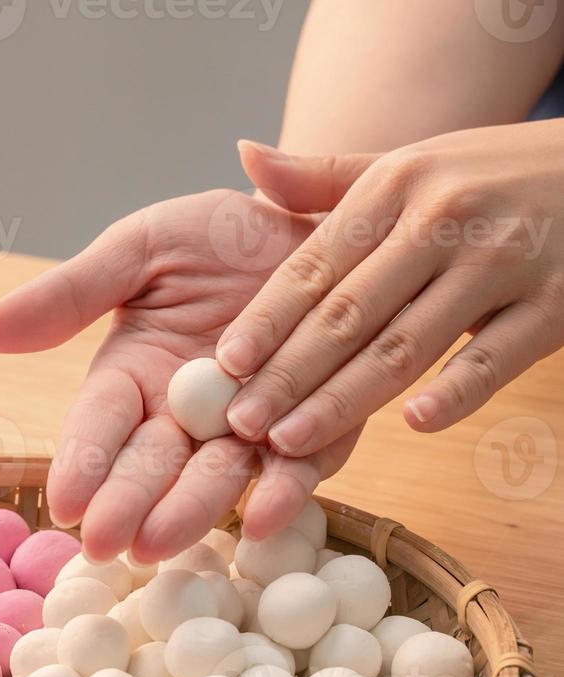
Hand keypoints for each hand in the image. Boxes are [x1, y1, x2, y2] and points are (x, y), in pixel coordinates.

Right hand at [0, 190, 362, 561]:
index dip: (80, 462)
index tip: (62, 502)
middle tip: (105, 543)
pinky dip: (282, 494)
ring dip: (189, 511)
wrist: (318, 223)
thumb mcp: (140, 250)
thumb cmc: (221, 235)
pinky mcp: (314, 434)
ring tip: (160, 542)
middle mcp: (186, 415)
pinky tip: (262, 517)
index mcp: (135, 374)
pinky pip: (298, 468)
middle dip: (126, 503)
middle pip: (150, 464)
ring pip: (216, 477)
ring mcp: (249, 430)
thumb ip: (69, 295)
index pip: (99, 423)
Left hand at [217, 121, 563, 457]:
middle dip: (288, 374)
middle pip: (349, 314)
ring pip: (407, 345)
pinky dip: (457, 391)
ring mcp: (503, 263)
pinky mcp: (556, 304)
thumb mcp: (406, 163)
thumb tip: (244, 158)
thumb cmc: (485, 176)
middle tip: (240, 423)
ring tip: (290, 440)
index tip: (225, 364)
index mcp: (397, 186)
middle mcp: (445, 220)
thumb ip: (324, 177)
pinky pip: (496, 357)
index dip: (266, 319)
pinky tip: (412, 424)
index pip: (315, 265)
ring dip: (344, 399)